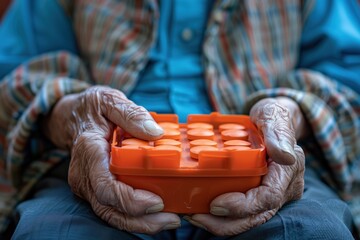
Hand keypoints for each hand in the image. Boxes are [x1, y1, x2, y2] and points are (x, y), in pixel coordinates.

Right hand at [42, 86, 180, 233]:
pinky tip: (157, 214)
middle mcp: (84, 174)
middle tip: (171, 220)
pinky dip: (134, 216)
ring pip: (110, 214)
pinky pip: (113, 208)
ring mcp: (87, 184)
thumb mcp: (111, 100)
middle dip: (140, 220)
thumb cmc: (92, 108)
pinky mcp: (95, 189)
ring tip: (169, 221)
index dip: (130, 199)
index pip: (105, 185)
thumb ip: (132, 114)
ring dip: (139, 223)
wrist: (72, 117)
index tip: (157, 202)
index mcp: (89, 151)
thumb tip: (156, 133)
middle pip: (109, 208)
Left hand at [184, 97, 305, 235]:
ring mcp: (270, 194)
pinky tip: (200, 211)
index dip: (242, 206)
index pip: (268, 198)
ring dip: (220, 224)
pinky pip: (241, 212)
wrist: (270, 121)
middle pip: (257, 216)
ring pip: (248, 219)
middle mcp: (282, 188)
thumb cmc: (271, 116)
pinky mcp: (257, 194)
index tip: (215, 205)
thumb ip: (278, 133)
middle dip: (226, 223)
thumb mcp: (273, 115)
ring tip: (193, 216)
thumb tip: (285, 156)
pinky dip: (221, 216)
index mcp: (288, 170)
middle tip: (195, 217)